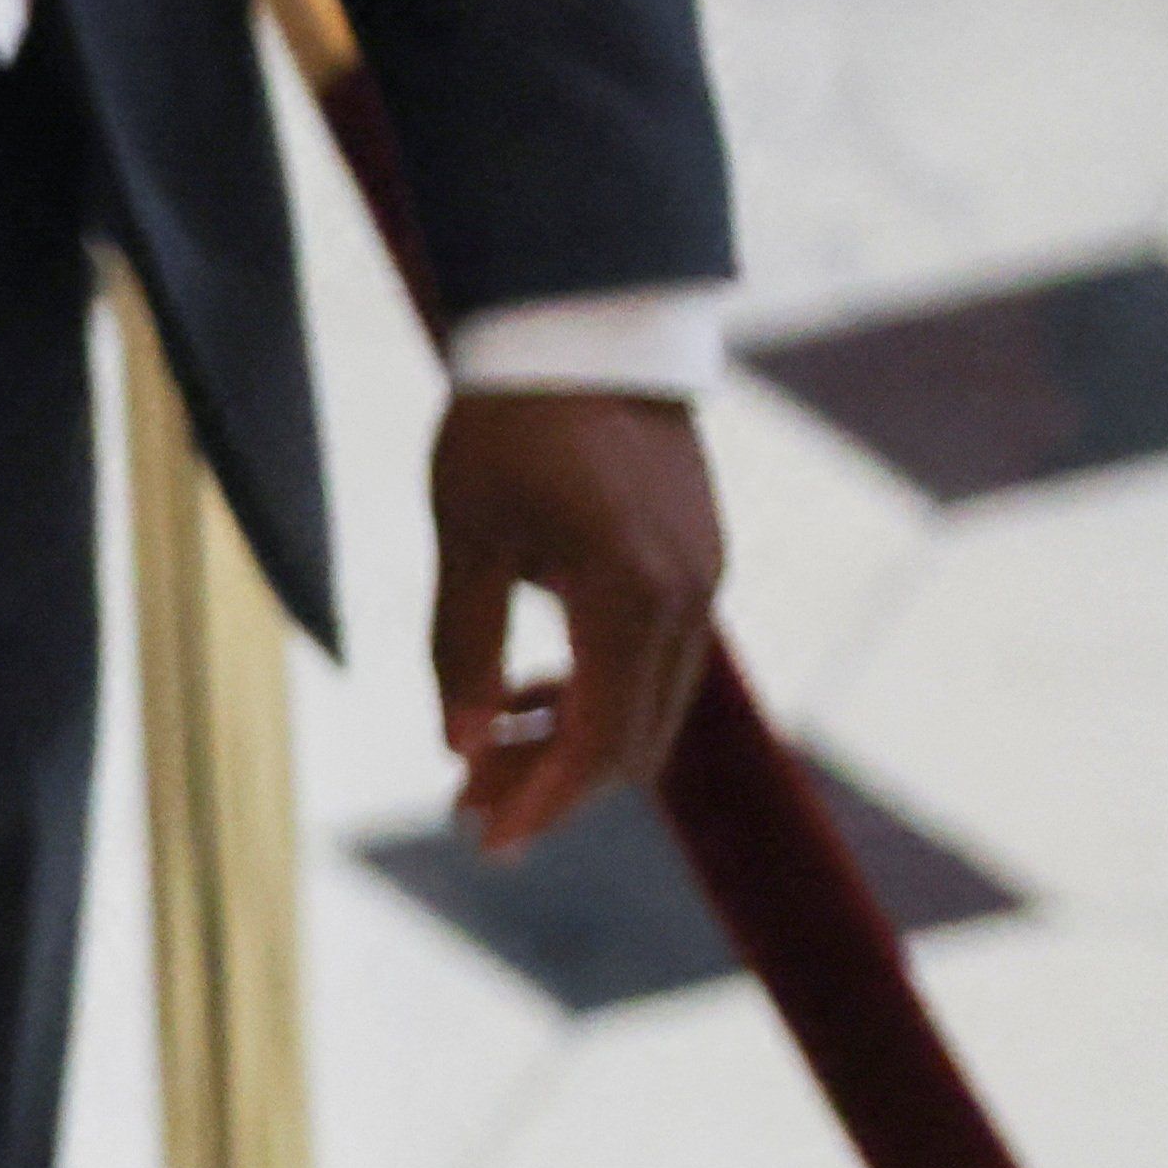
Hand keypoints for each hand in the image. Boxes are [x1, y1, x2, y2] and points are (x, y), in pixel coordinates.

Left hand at [424, 390, 725, 854]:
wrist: (584, 326)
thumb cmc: (509, 424)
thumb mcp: (465, 538)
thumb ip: (463, 651)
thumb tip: (462, 750)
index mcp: (629, 596)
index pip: (600, 745)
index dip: (545, 804)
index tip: (489, 841)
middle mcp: (687, 597)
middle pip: (632, 740)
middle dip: (552, 786)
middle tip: (467, 808)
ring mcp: (705, 578)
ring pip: (649, 702)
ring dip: (574, 741)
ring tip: (485, 757)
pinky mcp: (701, 560)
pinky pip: (658, 658)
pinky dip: (600, 690)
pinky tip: (532, 695)